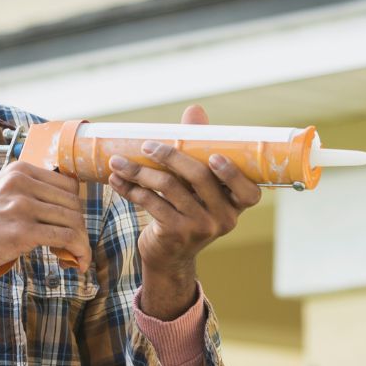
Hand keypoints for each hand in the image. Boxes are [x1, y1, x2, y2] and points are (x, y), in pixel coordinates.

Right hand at [0, 161, 90, 296]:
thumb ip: (26, 189)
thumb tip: (60, 201)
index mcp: (19, 171)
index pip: (68, 184)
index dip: (75, 206)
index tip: (72, 223)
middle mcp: (22, 183)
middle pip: (73, 202)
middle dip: (80, 226)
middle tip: (75, 244)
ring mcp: (22, 206)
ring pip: (73, 220)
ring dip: (82, 242)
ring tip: (77, 256)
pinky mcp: (22, 232)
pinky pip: (66, 238)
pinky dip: (79, 251)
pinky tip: (78, 262)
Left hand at [107, 105, 261, 318]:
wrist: (170, 256)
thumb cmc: (187, 208)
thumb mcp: (196, 183)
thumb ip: (198, 147)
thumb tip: (195, 110)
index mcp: (236, 204)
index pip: (248, 192)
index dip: (232, 174)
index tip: (213, 156)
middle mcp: (223, 218)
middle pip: (199, 176)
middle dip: (170, 155)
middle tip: (147, 144)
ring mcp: (200, 227)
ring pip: (169, 187)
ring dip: (139, 171)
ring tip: (118, 161)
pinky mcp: (175, 234)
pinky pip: (151, 203)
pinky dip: (131, 188)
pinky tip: (117, 180)